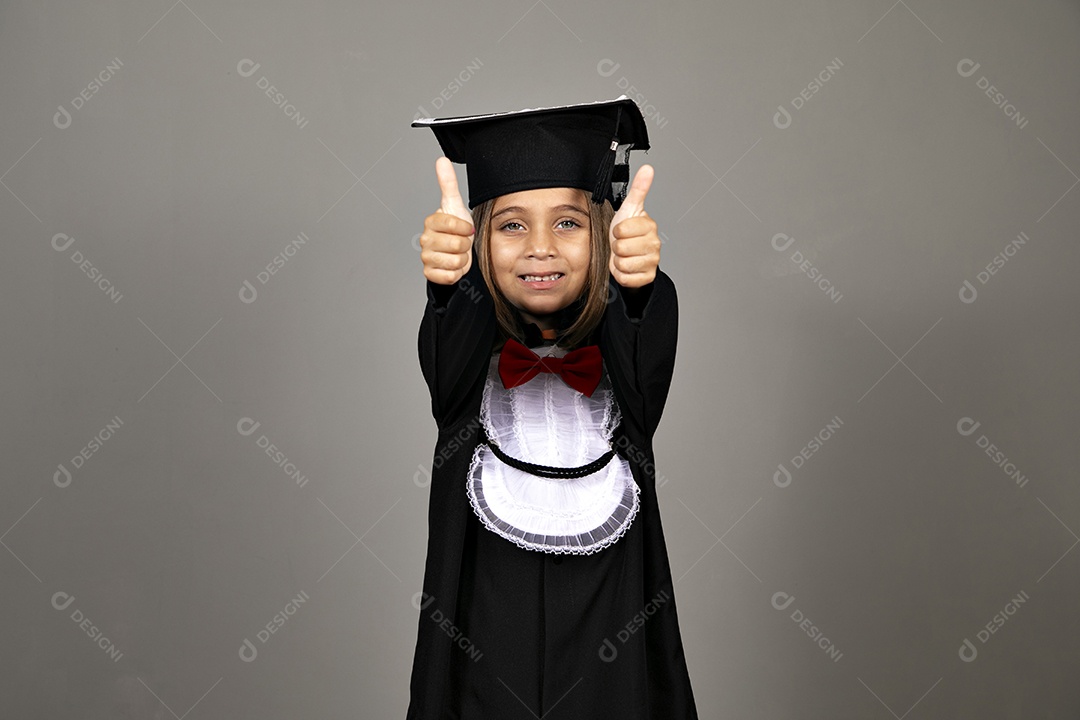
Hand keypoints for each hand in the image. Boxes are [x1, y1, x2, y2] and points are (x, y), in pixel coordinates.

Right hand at [419, 156, 474, 284]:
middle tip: (461, 242)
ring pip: (455, 261)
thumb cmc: (456, 228)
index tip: (465, 228)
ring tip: (458, 253)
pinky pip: (450, 276)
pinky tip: (453, 265)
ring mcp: (425, 258)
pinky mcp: (429, 274)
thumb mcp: (455, 205)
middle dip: (466, 245)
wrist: (455, 253)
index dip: (466, 229)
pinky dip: (456, 273)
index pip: (456, 225)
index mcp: (431, 222)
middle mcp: (424, 239)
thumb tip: (441, 160)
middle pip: (457, 245)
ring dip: (462, 259)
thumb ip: (448, 183)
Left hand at [608, 164, 658, 287]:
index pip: (621, 230)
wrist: (629, 255)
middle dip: (616, 247)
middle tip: (622, 244)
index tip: (621, 231)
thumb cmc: (627, 231)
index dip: (616, 231)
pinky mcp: (647, 277)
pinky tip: (626, 267)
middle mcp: (655, 244)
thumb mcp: (629, 208)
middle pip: (621, 248)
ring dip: (618, 261)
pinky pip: (625, 278)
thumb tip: (648, 168)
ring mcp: (653, 262)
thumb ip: (639, 188)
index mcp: (650, 226)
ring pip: (623, 264)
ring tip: (624, 255)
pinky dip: (621, 274)